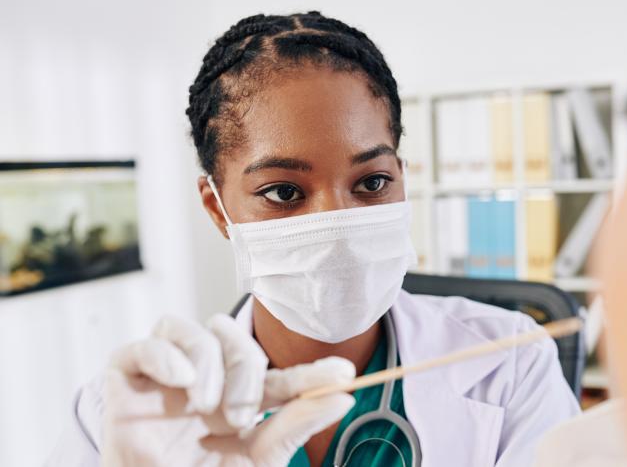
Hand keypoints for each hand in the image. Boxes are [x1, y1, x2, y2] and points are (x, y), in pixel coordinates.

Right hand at [101, 314, 354, 466]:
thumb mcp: (258, 460)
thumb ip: (294, 426)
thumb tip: (343, 398)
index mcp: (236, 405)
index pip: (279, 377)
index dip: (311, 372)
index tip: (345, 375)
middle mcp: (204, 385)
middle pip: (232, 337)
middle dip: (245, 369)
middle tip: (240, 414)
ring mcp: (164, 382)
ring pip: (190, 329)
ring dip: (208, 361)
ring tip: (204, 406)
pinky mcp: (126, 383)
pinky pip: (144, 344)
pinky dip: (165, 355)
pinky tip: (182, 384)